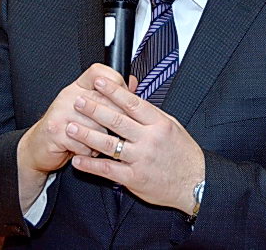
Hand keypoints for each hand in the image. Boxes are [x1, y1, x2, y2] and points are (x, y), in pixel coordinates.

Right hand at [17, 64, 130, 210]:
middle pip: (104, 101)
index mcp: (78, 86)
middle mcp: (69, 95)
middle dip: (114, 121)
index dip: (116, 84)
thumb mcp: (88, 107)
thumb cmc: (67, 126)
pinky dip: (88, 152)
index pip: (100, 73)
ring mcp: (61, 112)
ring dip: (101, 139)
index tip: (123, 98)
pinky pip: (84, 143)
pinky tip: (85, 150)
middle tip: (115, 130)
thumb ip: (110, 96)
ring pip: (97, 125)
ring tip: (98, 142)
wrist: (39, 146)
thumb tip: (133, 83)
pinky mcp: (56, 131)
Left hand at [67, 75, 204, 214]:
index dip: (114, 91)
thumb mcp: (172, 126)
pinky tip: (78, 160)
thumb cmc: (183, 154)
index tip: (99, 82)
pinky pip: (108, 169)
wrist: (195, 183)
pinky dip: (91, 164)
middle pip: (117, 120)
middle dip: (94, 109)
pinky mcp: (134, 178)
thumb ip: (150, 114)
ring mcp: (140, 159)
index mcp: (159, 124)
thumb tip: (131, 99)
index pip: (133, 103)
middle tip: (78, 100)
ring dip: (86, 135)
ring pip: (108, 144)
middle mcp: (149, 139)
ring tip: (70, 127)